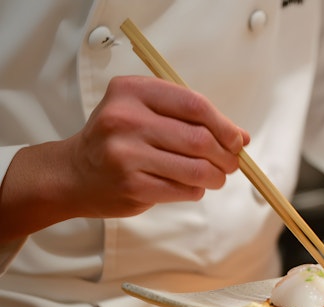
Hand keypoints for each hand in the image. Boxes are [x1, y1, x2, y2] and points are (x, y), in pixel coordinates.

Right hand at [0, 76, 248, 240]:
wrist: (74, 174)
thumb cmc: (119, 140)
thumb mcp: (146, 113)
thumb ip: (191, 119)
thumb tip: (241, 137)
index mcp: (132, 91)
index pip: (194, 105)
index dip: (224, 125)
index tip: (237, 139)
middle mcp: (126, 119)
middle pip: (199, 139)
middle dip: (225, 155)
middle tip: (231, 163)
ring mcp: (126, 155)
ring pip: (196, 169)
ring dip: (216, 176)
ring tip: (216, 177)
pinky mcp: (132, 186)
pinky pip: (183, 189)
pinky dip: (197, 190)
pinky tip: (192, 186)